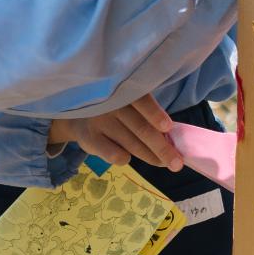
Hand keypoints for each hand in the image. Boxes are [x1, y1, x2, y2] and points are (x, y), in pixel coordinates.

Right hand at [48, 94, 183, 169]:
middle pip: (141, 129)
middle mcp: (112, 104)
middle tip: (177, 163)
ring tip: (164, 163)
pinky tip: (128, 157)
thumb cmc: (113, 108)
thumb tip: (172, 137)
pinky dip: (125, 158)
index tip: (169, 128)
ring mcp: (100, 121)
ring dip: (151, 157)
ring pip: (131, 144)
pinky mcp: (90, 138)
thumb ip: (145, 115)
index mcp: (125, 91)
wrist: (76, 115)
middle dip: (162, 149)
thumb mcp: (127, 103)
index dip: (156, 114)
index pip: (143, 101)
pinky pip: (114, 155)